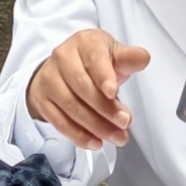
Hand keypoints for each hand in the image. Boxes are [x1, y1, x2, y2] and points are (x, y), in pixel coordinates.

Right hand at [26, 30, 150, 148]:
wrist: (65, 68)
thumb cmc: (95, 61)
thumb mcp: (114, 55)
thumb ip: (129, 59)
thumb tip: (143, 58)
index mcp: (84, 42)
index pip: (93, 59)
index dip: (103, 77)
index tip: (114, 93)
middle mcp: (62, 58)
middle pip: (82, 87)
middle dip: (105, 108)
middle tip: (124, 122)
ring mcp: (49, 79)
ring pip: (71, 107)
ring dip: (96, 126)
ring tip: (116, 137)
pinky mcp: (42, 99)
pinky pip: (60, 122)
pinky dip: (78, 135)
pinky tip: (95, 142)